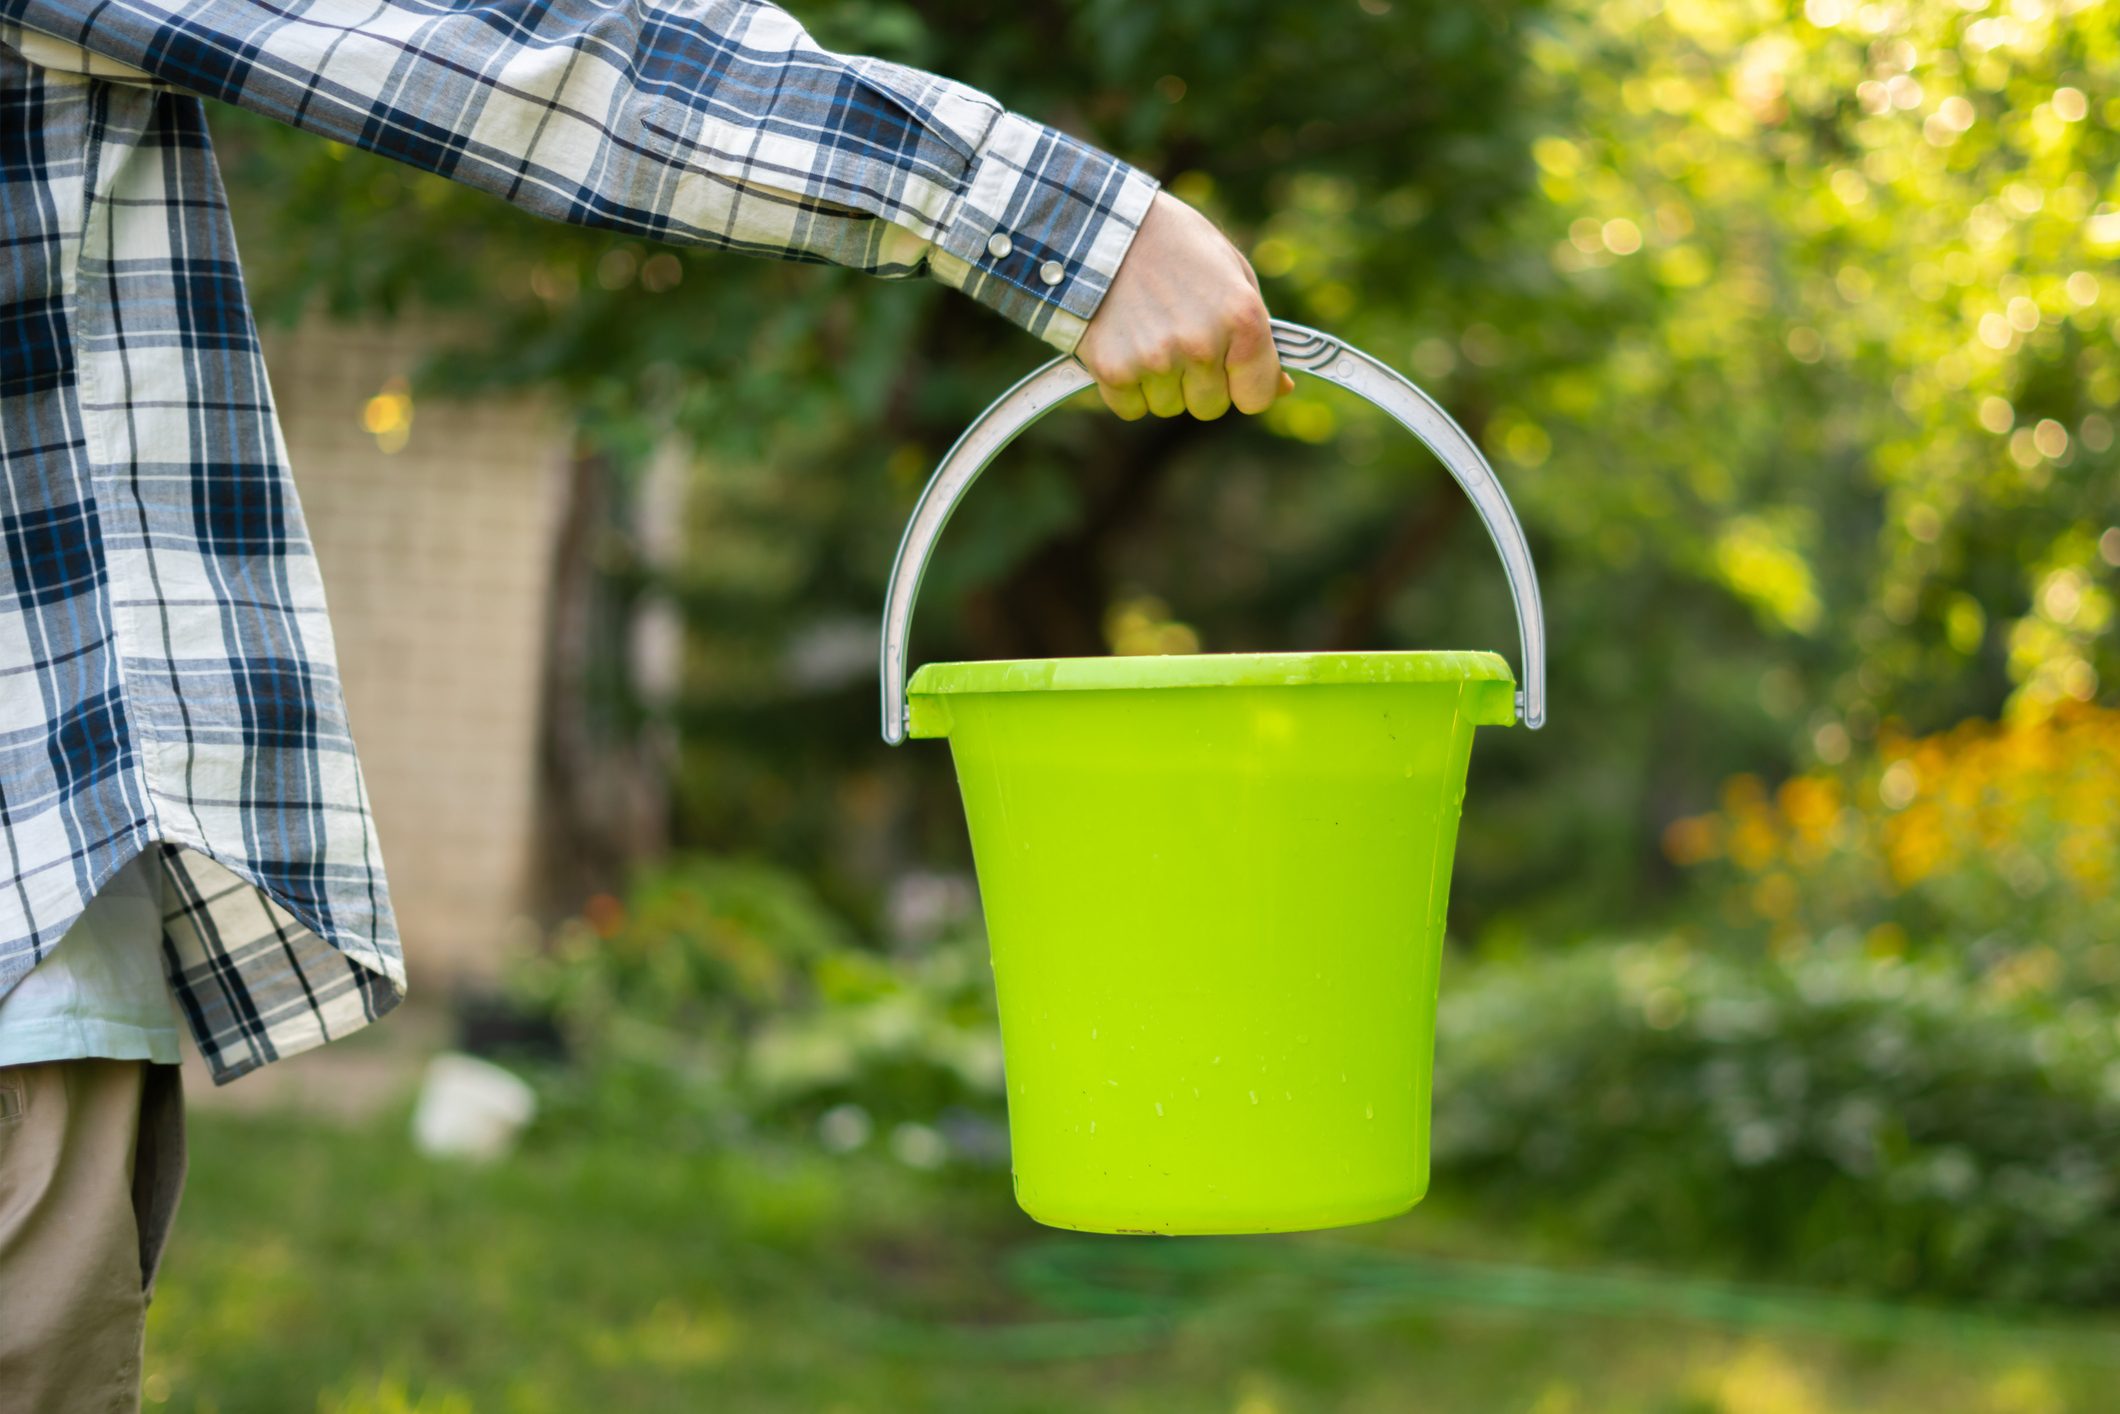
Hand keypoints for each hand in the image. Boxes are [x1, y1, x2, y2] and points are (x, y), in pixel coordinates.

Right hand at [1075, 191, 1295, 421]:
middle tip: (1178, 339)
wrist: (1102, 226)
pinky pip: (1130, 408)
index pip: (1256, 398)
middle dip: (1198, 383)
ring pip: (1168, 407)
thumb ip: (1261, 331)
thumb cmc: (1175, 245)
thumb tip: (1281, 387)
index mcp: (1242, 318)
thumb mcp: (1232, 273)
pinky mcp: (1114, 370)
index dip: (1243, 386)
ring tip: (1147, 332)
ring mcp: (1157, 360)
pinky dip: (1126, 387)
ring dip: (1160, 383)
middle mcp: (1202, 344)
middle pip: (1209, 407)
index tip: (1230, 371)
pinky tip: (1122, 345)